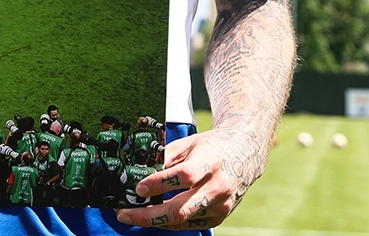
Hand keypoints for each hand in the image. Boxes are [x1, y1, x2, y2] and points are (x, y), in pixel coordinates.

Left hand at [115, 128, 258, 230]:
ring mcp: (220, 205)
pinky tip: (155, 216)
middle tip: (125, 213)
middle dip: (148, 215)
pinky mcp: (219, 217)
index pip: (183, 176)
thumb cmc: (212, 147)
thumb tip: (140, 171)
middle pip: (180, 209)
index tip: (138, 188)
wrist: (244, 154)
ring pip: (182, 221)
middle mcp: (217, 187)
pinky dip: (169, 222)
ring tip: (133, 214)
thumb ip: (166, 157)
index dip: (159, 184)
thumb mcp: (189, 143)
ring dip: (154, 221)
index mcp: (210, 162)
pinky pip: (189, 225)